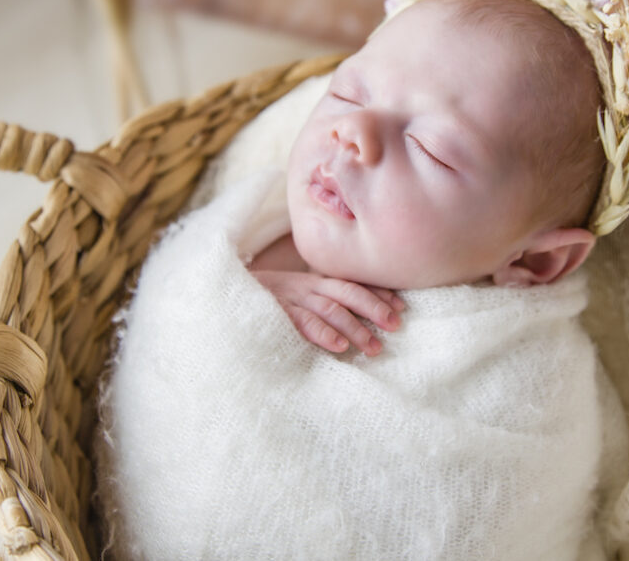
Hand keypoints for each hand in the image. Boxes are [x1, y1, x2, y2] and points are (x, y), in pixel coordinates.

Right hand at [251, 270, 403, 355]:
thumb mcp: (295, 298)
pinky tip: (338, 347)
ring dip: (354, 327)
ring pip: (330, 308)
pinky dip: (322, 333)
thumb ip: (320, 306)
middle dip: (374, 307)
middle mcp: (306, 287)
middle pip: (347, 292)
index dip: (378, 294)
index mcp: (314, 282)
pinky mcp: (276, 313)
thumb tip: (352, 329)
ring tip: (373, 347)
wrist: (225, 295)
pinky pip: (302, 322)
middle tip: (396, 326)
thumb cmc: (265, 302)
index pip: (352, 284)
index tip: (402, 307)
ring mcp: (291, 298)